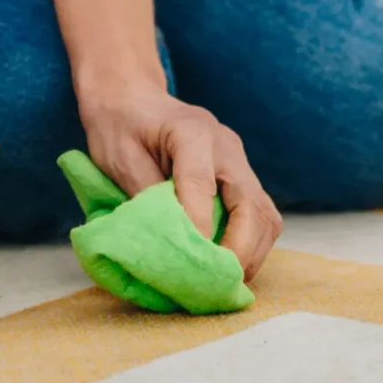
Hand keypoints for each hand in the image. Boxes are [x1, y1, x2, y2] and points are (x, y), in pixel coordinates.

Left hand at [79, 83, 282, 280]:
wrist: (132, 98)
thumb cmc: (119, 126)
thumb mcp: (117, 157)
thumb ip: (144, 195)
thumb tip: (167, 243)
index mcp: (191, 131)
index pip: (200, 184)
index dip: (197, 226)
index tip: (189, 262)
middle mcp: (225, 145)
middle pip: (251, 204)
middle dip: (239, 250)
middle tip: (217, 284)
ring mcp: (238, 161)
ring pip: (265, 214)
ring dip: (251, 253)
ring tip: (225, 283)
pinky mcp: (241, 177)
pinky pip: (260, 216)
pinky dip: (251, 245)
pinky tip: (230, 266)